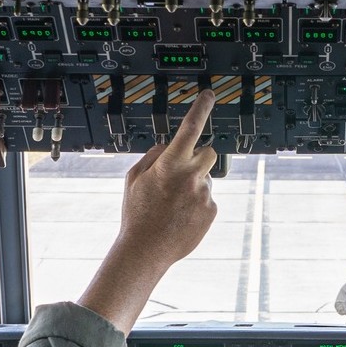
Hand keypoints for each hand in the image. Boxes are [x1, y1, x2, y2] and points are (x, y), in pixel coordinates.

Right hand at [78, 90, 218, 331]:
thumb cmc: (137, 214)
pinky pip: (207, 199)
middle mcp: (191, 176)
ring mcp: (204, 194)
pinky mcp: (212, 211)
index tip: (209, 95)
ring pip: (206, 179)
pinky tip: (180, 217)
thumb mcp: (134, 179)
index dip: (201, 108)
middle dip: (199, 157)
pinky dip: (196, 205)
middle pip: (209, 152)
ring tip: (173, 205)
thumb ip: (152, 157)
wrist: (146, 250)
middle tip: (183, 172)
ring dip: (194, 185)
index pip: (190, 128)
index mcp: (170, 164)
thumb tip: (166, 147)